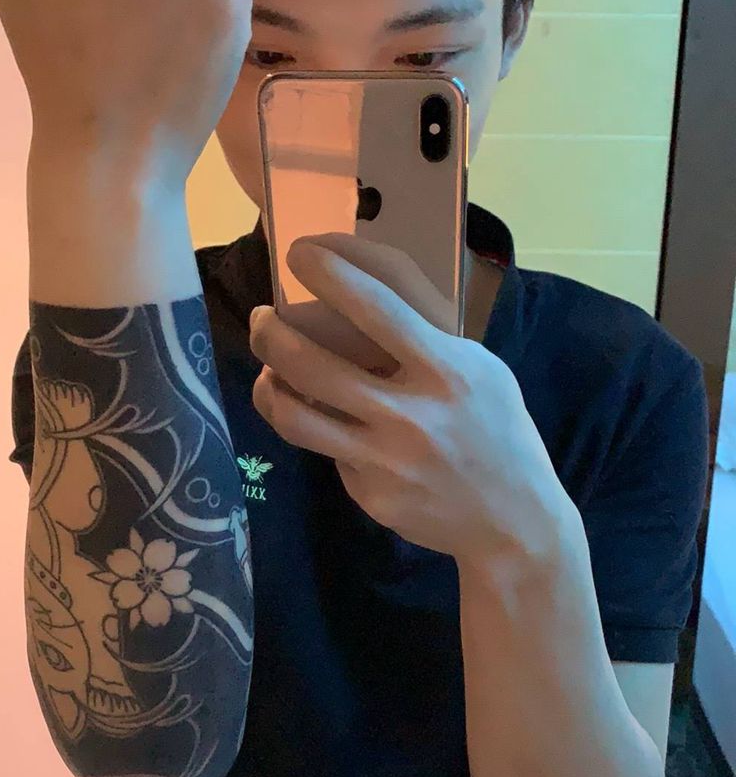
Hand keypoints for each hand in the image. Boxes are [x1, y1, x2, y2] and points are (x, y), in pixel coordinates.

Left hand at [249, 235, 569, 562]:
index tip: (298, 254)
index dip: (328, 274)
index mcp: (444, 371)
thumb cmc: (501, 433)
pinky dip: (325, 433)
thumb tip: (362, 311)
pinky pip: (329, 453)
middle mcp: (408, 415)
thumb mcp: (482, 373)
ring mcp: (383, 461)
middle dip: (270, 333)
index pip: (374, 309)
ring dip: (267, 385)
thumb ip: (428, 344)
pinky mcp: (369, 495)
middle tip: (262, 318)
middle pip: (309, 364)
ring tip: (268, 370)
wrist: (514, 522)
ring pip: (294, 417)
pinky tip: (336, 427)